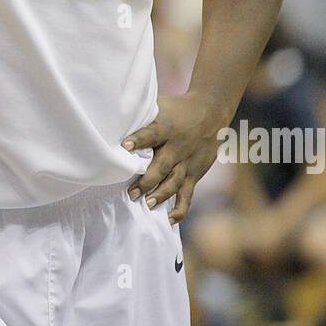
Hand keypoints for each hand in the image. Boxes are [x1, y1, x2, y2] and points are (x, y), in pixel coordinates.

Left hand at [122, 91, 221, 222]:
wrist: (212, 112)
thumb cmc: (177, 110)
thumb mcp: (160, 106)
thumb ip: (141, 117)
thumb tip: (112, 119)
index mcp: (166, 129)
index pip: (151, 134)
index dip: (138, 140)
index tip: (124, 146)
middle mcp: (177, 147)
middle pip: (162, 166)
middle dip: (146, 180)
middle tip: (131, 193)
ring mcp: (187, 163)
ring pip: (174, 182)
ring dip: (160, 195)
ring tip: (147, 204)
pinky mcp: (194, 174)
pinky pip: (187, 194)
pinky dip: (180, 209)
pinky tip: (168, 219)